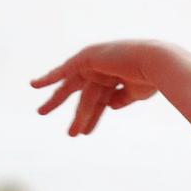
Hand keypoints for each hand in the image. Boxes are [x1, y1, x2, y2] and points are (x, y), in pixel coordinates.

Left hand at [31, 40, 159, 135]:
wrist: (156, 63)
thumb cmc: (151, 78)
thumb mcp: (136, 93)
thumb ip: (121, 99)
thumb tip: (109, 107)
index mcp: (115, 75)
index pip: (100, 100)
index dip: (92, 117)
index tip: (85, 132)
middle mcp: (103, 68)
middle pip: (82, 93)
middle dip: (75, 113)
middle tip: (67, 131)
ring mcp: (94, 62)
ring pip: (76, 91)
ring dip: (64, 106)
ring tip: (54, 122)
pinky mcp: (87, 58)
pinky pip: (64, 70)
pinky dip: (49, 77)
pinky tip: (34, 85)